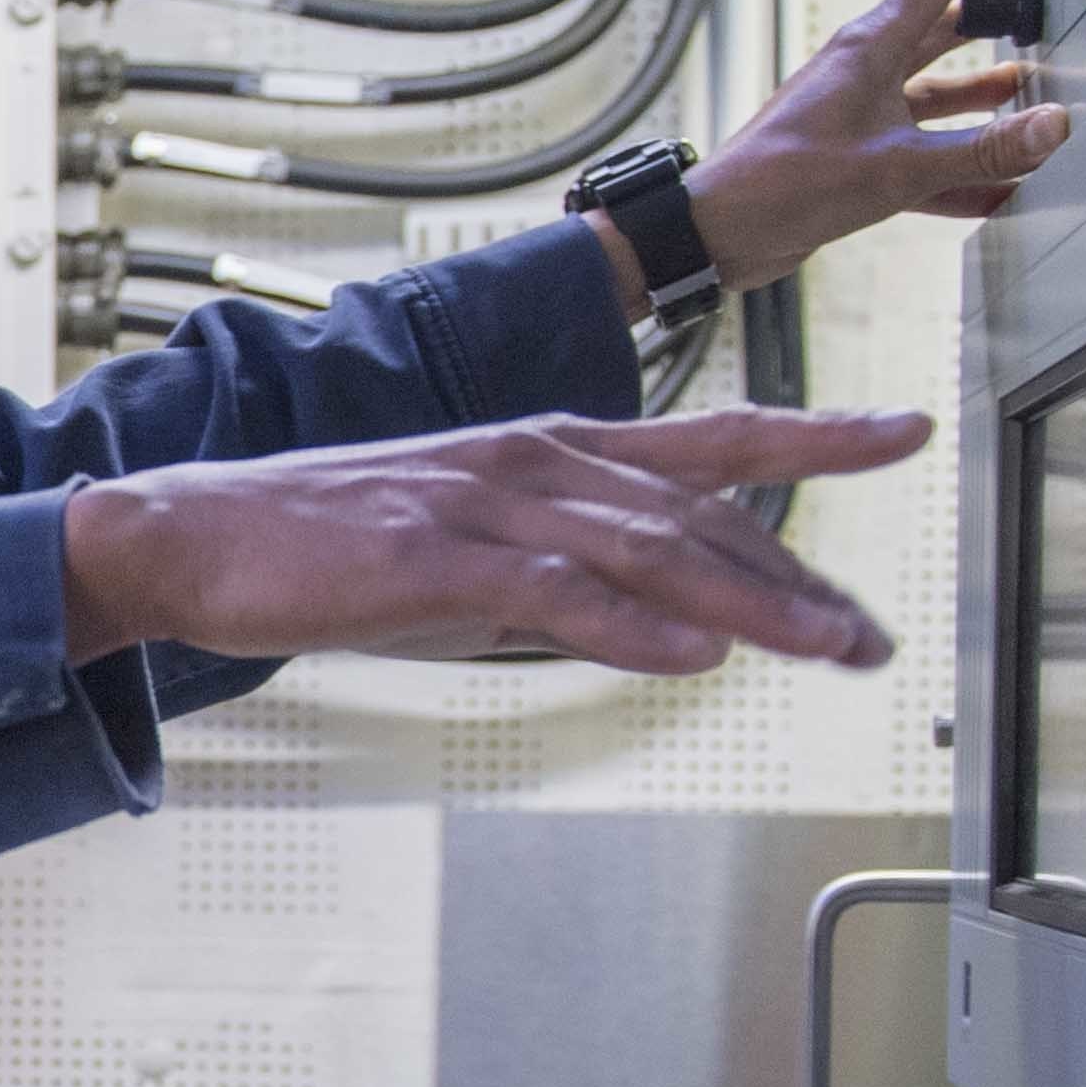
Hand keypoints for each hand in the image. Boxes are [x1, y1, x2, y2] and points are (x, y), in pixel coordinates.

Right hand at [58, 405, 928, 671]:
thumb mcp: (455, 550)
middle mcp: (528, 462)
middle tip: (868, 634)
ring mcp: (482, 504)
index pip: (700, 442)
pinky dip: (632, 623)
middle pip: (697, 511)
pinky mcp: (432, 558)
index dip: (809, 437)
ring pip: (647, 547)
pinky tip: (691, 653)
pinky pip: (554, 590)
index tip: (897, 434)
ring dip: (748, 602)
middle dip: (798, 575)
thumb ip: (548, 573)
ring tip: (822, 647)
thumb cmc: (310, 546)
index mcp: (538, 452)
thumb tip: (635, 620)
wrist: (188, 534)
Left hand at [643, 0, 1074, 302]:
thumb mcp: (897, 167)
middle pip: (943, 33)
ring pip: (934, 96)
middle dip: (994, 24)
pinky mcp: (851, 158)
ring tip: (1031, 101)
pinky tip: (995, 189)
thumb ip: (980, 150)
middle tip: (1041, 12)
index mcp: (869, 49)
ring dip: (981, 102)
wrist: (714, 234)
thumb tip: (1051, 126)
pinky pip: (918, 154)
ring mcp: (857, 115)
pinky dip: (956, 170)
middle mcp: (863, 72)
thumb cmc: (781, 186)